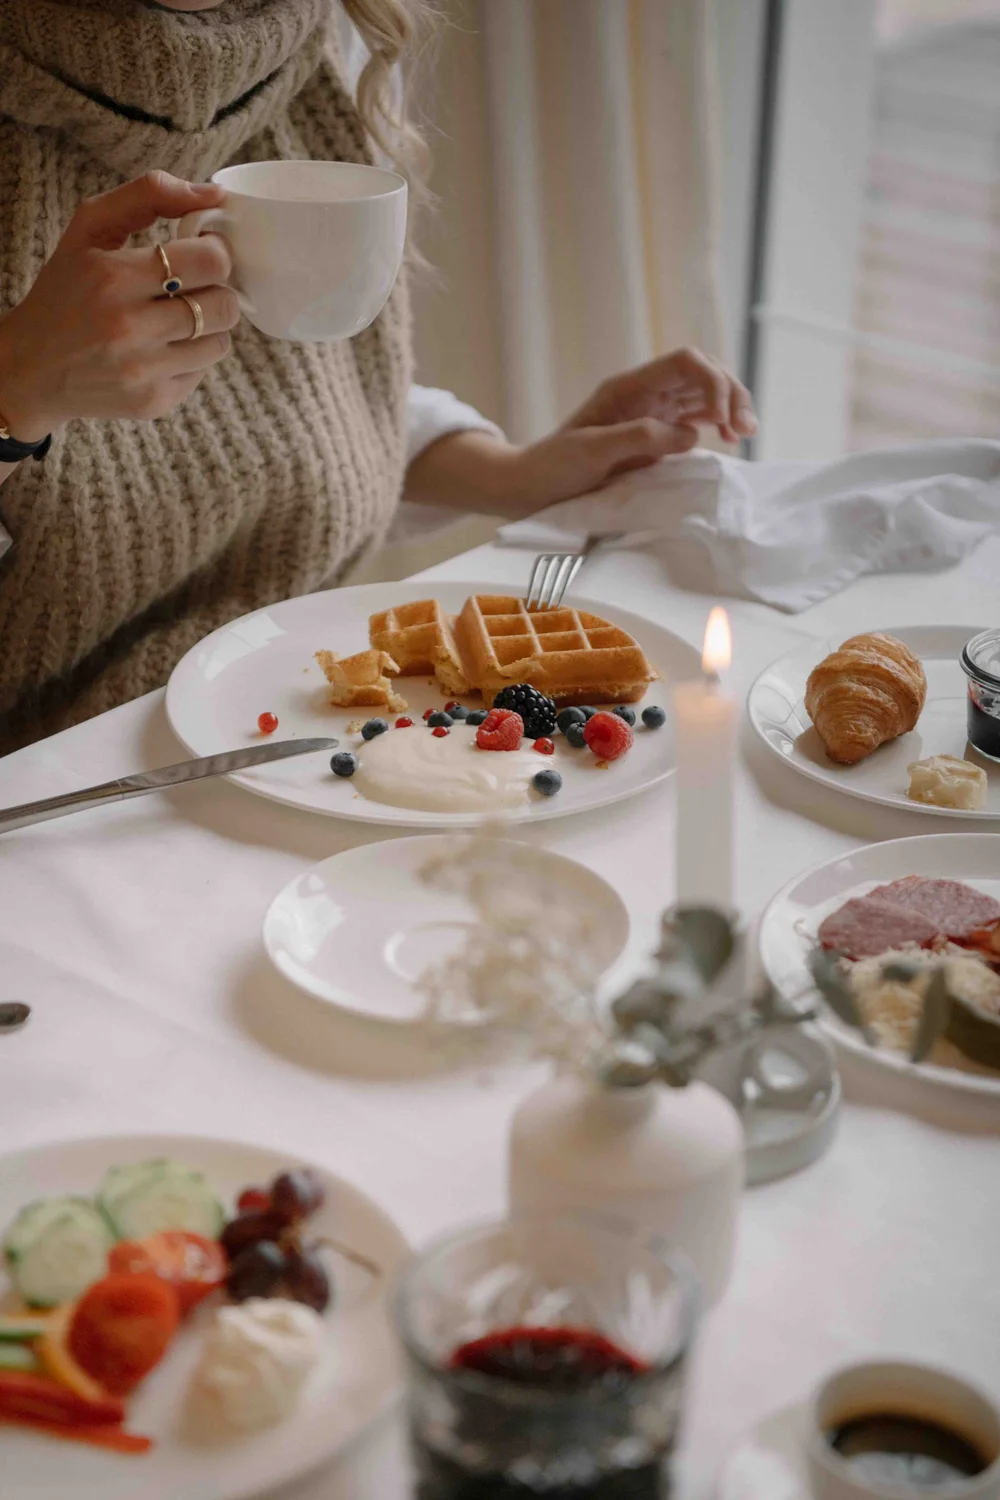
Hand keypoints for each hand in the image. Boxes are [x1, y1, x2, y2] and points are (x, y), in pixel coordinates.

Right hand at [0, 171, 239, 441]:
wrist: (31, 369)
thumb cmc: (65, 291)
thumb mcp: (89, 229)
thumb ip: (149, 195)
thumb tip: (214, 194)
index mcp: (113, 278)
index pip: (209, 262)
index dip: (216, 254)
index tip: (204, 253)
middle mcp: (129, 328)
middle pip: (224, 305)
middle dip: (217, 291)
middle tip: (195, 286)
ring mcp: (143, 371)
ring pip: (221, 342)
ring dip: (207, 326)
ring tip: (175, 318)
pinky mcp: (153, 401)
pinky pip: (204, 372)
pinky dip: (190, 357)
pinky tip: (159, 348)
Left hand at [404, 348, 756, 517]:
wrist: (530, 487)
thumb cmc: (553, 468)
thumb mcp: (591, 452)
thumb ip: (639, 437)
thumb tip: (689, 433)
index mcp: (628, 388)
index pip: (684, 362)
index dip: (712, 380)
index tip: (722, 416)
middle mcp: (644, 395)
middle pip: (703, 374)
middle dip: (731, 393)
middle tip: (743, 431)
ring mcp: (651, 414)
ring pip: (704, 395)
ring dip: (730, 408)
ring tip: (744, 435)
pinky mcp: (655, 438)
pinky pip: (696, 420)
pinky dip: (718, 424)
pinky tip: (728, 440)